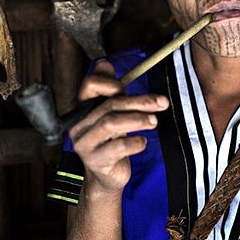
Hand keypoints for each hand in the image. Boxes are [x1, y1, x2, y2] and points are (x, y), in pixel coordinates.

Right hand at [69, 59, 168, 195]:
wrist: (106, 176)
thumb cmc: (111, 140)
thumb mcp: (112, 113)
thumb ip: (111, 91)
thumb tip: (103, 62)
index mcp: (81, 108)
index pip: (90, 85)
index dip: (111, 82)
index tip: (128, 87)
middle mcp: (78, 124)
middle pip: (109, 105)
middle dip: (139, 102)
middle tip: (161, 103)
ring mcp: (84, 144)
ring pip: (111, 123)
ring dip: (138, 119)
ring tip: (154, 121)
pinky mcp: (95, 161)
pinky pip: (118, 147)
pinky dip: (135, 142)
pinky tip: (142, 143)